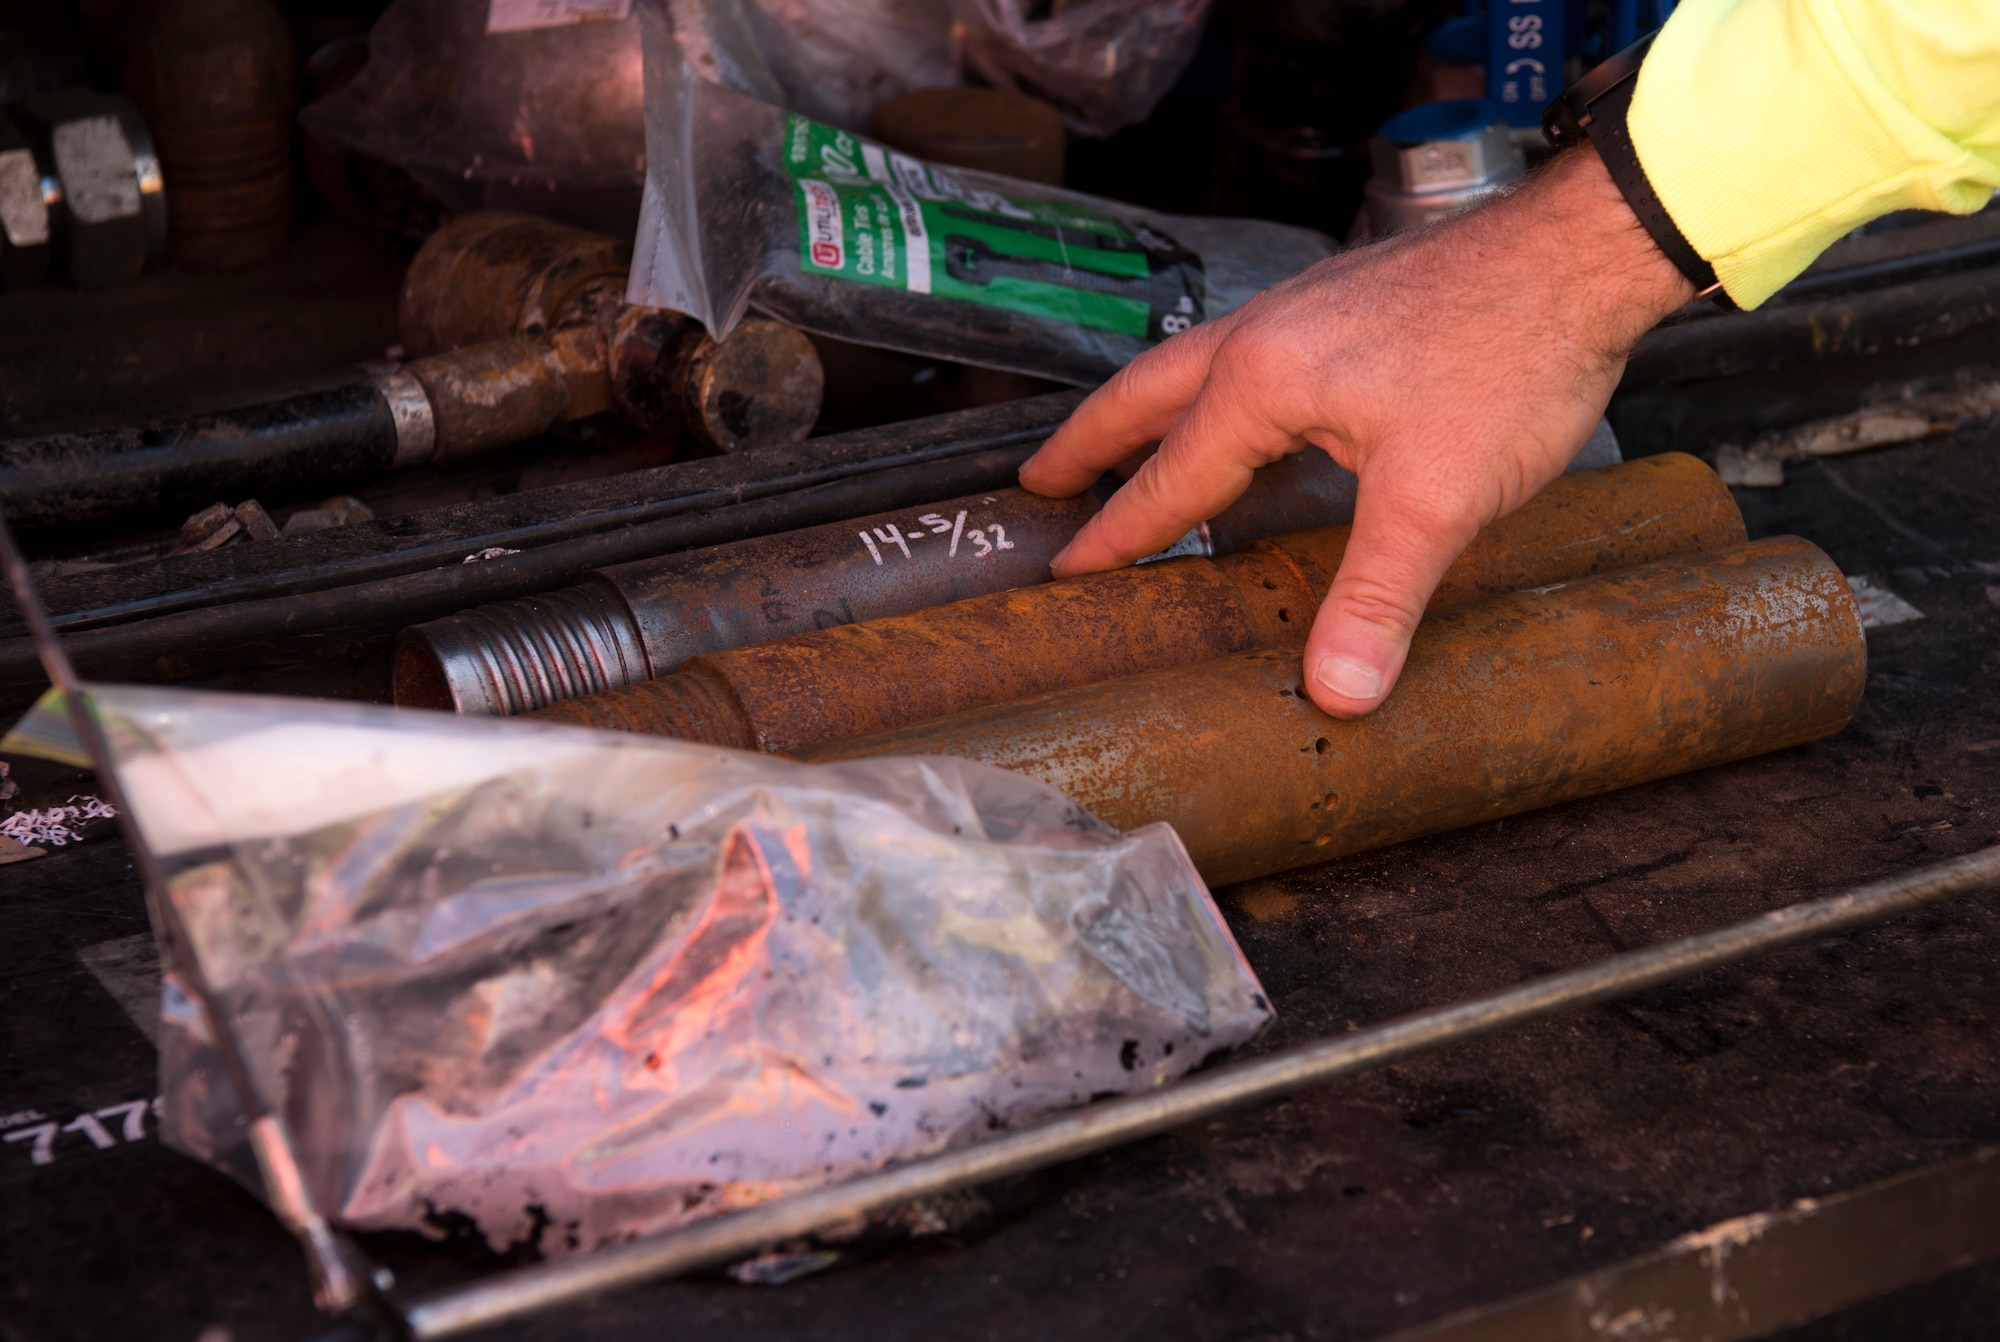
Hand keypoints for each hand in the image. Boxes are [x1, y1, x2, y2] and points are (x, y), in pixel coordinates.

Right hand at [1018, 145, 1694, 716]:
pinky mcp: (1348, 301)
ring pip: (1196, 364)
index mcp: (1263, 382)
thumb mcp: (1436, 499)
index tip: (1066, 569)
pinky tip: (1246, 411)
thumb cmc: (1510, 359)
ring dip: (1148, 408)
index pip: (1169, 477)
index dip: (1118, 533)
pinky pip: (1249, 351)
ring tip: (1121, 440)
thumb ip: (1377, 597)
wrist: (1584, 252)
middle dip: (1091, 441)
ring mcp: (1306, 309)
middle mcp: (1266, 335)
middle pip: (1149, 394)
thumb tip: (1334, 694)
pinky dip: (1213, 388)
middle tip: (1039, 481)